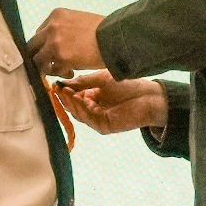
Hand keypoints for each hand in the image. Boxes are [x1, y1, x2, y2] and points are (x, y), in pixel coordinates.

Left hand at [28, 8, 105, 76]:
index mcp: (56, 15)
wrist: (115, 38)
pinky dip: (59, 73)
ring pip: (38, 59)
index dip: (45, 46)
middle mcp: (51, 27)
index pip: (40, 33)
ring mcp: (54, 42)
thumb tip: (56, 44)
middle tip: (49, 65)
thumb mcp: (79, 20)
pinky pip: (51, 69)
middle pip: (32, 46)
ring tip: (64, 69)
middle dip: (40, 57)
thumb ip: (63, 29)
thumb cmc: (103, 30)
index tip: (51, 54)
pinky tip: (72, 72)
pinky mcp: (61, 57)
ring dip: (48, 67)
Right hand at [53, 72, 168, 134]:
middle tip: (58, 89)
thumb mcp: (102, 78)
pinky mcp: (103, 126)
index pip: (73, 96)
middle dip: (65, 98)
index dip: (64, 91)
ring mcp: (97, 119)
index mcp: (92, 97)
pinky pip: (88, 119)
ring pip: (79, 113)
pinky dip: (81, 109)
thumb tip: (62, 84)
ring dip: (71, 103)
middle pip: (73, 106)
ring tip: (66, 92)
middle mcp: (93, 109)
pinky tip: (78, 99)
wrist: (149, 96)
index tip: (55, 84)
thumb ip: (83, 81)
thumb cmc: (128, 85)